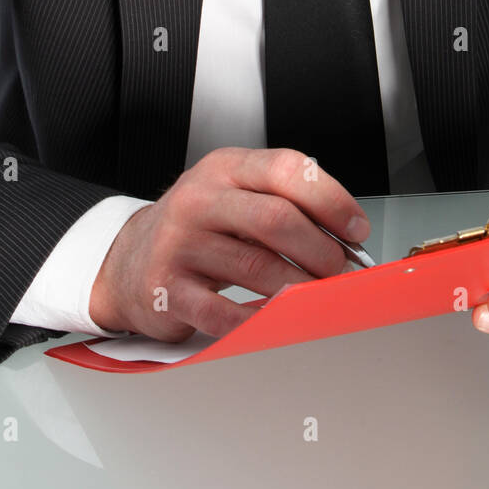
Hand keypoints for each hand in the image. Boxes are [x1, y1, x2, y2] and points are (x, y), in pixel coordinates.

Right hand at [89, 147, 368, 340]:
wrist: (131, 259)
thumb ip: (284, 204)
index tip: (356, 229)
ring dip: (300, 289)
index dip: (331, 200)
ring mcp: (179, 243)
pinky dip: (259, 320)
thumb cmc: (200, 228)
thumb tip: (346, 238)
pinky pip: (224, 312)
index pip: (288, 169)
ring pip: (257, 268)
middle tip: (339, 271)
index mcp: (226, 167)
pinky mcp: (167, 289)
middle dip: (321, 250)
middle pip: (276, 219)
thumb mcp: (235, 195)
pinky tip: (275, 319)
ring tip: (317, 298)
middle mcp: (200, 199)